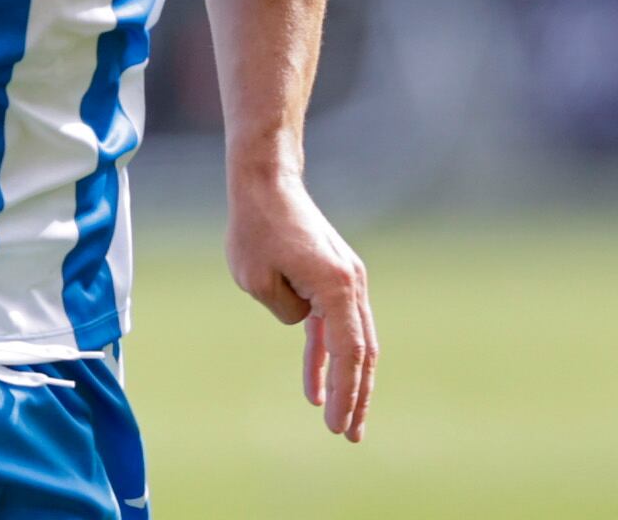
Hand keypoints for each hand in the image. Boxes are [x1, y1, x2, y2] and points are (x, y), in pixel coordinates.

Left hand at [226, 172, 377, 441]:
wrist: (266, 181)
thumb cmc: (255, 227)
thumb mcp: (257, 280)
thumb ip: (286, 313)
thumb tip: (305, 324)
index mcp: (337, 287)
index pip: (347, 352)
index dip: (346, 392)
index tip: (337, 425)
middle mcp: (351, 285)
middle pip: (361, 352)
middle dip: (357, 397)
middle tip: (350, 435)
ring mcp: (346, 280)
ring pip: (353, 342)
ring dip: (348, 381)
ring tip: (340, 420)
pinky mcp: (333, 278)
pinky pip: (334, 326)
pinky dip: (326, 355)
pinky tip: (315, 385)